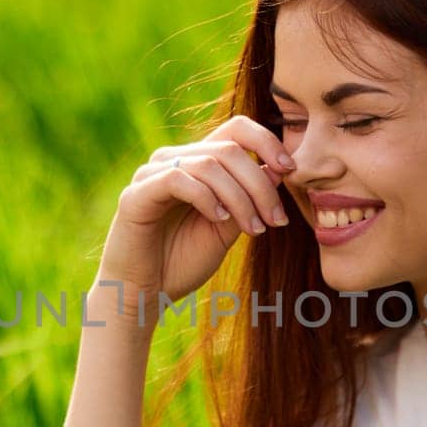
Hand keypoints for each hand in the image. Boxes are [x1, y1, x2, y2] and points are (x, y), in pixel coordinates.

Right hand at [95, 115, 296, 303]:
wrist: (142, 295)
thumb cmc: (181, 263)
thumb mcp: (227, 229)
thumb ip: (248, 199)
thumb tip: (279, 169)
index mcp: (196, 164)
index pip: (235, 130)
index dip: (267, 142)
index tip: (290, 171)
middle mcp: (173, 160)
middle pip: (229, 149)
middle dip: (260, 185)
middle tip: (275, 220)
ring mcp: (152, 174)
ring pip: (209, 164)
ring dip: (240, 197)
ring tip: (252, 228)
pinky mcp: (136, 194)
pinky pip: (179, 179)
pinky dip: (207, 198)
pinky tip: (219, 220)